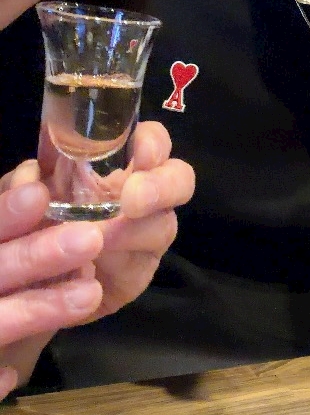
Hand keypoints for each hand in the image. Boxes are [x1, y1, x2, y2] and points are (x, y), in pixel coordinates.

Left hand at [0, 121, 193, 395]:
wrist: (32, 273)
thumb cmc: (35, 218)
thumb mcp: (24, 194)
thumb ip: (27, 180)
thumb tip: (31, 173)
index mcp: (121, 160)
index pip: (152, 140)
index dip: (152, 143)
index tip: (139, 152)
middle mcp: (144, 191)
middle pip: (179, 179)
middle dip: (162, 187)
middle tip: (132, 200)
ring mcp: (147, 234)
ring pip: (162, 226)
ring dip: (130, 232)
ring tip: (96, 241)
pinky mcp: (138, 273)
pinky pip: (141, 269)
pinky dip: (115, 267)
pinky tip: (88, 270)